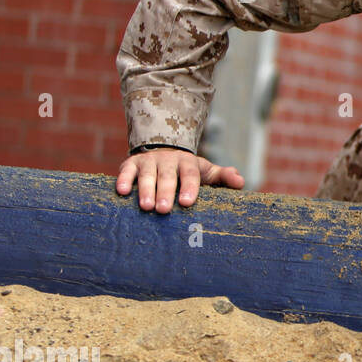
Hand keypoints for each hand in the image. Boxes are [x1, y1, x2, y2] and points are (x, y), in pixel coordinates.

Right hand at [116, 148, 244, 212]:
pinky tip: (121, 192)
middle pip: (167, 176)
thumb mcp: (206, 171)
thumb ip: (223, 176)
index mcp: (188, 163)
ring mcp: (148, 161)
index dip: (189, 187)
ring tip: (146, 206)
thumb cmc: (188, 170)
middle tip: (164, 210)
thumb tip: (240, 182)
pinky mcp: (131, 164)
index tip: (187, 202)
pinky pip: (126, 171)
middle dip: (165, 192)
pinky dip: (123, 180)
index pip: (190, 175)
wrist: (163, 152)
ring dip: (145, 190)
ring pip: (147, 175)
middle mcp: (167, 160)